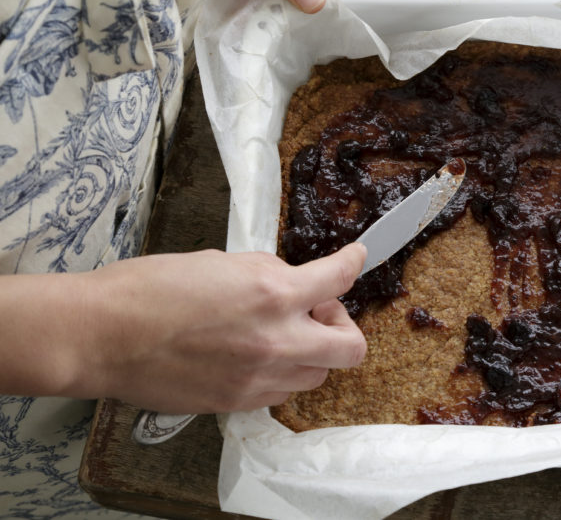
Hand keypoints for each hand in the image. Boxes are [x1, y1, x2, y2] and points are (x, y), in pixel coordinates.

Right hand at [66, 244, 366, 412]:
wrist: (103, 335)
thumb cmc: (150, 289)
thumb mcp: (222, 260)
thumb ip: (267, 273)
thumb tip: (289, 281)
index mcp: (272, 293)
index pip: (339, 279)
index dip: (354, 263)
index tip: (357, 257)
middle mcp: (276, 339)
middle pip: (352, 347)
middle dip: (344, 325)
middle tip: (318, 310)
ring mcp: (259, 377)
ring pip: (318, 374)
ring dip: (311, 351)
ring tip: (280, 333)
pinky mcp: (238, 402)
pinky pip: (281, 392)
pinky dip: (280, 373)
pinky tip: (254, 355)